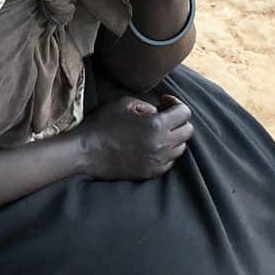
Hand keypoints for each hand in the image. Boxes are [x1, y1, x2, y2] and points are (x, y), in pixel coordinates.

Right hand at [78, 95, 193, 180]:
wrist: (86, 152)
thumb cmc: (102, 124)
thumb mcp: (124, 104)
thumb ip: (147, 105)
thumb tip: (158, 112)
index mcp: (156, 125)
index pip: (184, 113)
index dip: (176, 104)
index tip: (164, 102)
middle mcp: (162, 144)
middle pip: (188, 131)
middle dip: (178, 121)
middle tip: (162, 116)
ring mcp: (158, 161)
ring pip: (181, 147)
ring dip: (173, 137)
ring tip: (156, 132)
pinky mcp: (151, 172)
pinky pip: (170, 161)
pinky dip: (165, 152)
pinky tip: (151, 146)